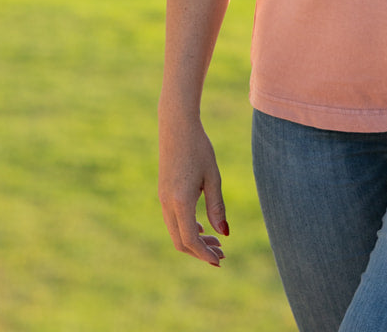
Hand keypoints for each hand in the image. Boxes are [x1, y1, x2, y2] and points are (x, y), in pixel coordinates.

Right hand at [159, 114, 229, 266]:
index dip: (204, 254)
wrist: (176, 126)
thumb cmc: (198, 148)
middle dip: (200, 251)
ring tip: (217, 241)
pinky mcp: (163, 194)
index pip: (190, 239)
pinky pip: (173, 221)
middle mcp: (167, 203)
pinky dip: (187, 229)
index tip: (220, 260)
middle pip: (180, 242)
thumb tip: (224, 233)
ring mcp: (162, 199)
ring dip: (194, 240)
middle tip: (222, 253)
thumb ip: (217, 207)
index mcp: (180, 201)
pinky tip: (203, 226)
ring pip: (175, 232)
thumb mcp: (212, 177)